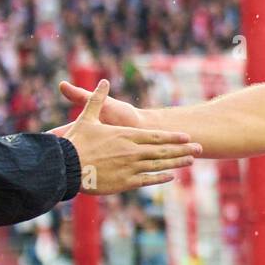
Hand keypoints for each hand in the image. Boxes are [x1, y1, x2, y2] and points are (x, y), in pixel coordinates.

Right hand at [58, 80, 201, 194]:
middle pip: (162, 151)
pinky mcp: (124, 182)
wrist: (65, 166)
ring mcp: (130, 168)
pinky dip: (160, 178)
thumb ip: (97, 99)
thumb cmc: (75, 142)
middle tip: (198, 148)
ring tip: (190, 160)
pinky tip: (171, 176)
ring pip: (158, 165)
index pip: (155, 136)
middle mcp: (132, 152)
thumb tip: (102, 81)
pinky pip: (147, 180)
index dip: (172, 137)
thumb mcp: (87, 117)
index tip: (186, 136)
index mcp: (125, 136)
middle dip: (182, 149)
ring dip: (176, 162)